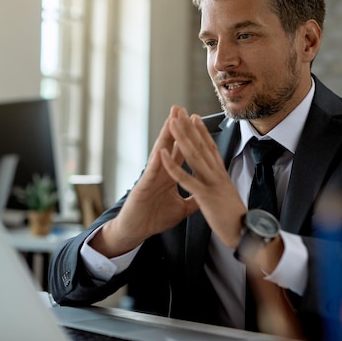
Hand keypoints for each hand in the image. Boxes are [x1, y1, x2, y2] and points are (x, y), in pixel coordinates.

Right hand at [90, 106, 198, 256]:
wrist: (135, 232)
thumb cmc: (153, 219)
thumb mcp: (180, 209)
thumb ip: (193, 199)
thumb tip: (206, 194)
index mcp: (170, 175)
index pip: (181, 152)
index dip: (188, 136)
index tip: (196, 120)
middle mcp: (160, 172)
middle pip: (170, 145)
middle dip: (176, 127)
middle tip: (181, 108)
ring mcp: (151, 178)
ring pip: (159, 153)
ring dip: (165, 136)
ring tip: (170, 119)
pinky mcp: (142, 189)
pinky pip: (150, 174)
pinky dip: (156, 163)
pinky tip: (160, 151)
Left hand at [159, 106, 245, 248]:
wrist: (247, 234)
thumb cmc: (237, 219)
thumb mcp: (228, 197)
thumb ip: (221, 186)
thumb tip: (220, 182)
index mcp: (221, 175)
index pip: (211, 148)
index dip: (202, 132)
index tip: (194, 118)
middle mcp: (217, 174)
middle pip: (202, 146)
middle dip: (189, 127)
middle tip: (179, 111)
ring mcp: (212, 183)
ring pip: (194, 156)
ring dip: (182, 138)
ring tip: (172, 122)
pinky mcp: (206, 196)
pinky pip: (186, 179)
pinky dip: (173, 166)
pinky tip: (162, 155)